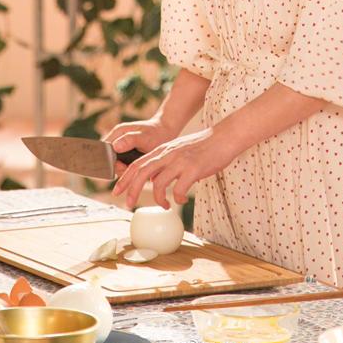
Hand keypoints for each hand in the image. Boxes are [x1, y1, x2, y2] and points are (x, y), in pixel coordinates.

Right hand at [103, 118, 179, 177]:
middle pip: (108, 160)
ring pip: (115, 165)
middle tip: (133, 169)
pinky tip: (139, 169)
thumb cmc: (156, 132)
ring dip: (125, 170)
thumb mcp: (144, 136)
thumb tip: (115, 147)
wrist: (166, 132)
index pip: (104, 150)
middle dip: (119, 168)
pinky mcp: (126, 155)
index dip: (109, 161)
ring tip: (138, 168)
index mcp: (117, 132)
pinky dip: (129, 170)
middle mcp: (116, 140)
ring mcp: (120, 148)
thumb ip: (129, 140)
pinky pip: (122, 166)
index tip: (122, 166)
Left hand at [111, 126, 233, 210]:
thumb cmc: (204, 146)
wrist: (225, 136)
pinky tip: (182, 199)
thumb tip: (154, 179)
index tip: (117, 191)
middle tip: (127, 204)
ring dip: (157, 198)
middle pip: (141, 172)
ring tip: (164, 205)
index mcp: (164, 150)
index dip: (125, 178)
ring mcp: (180, 161)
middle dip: (131, 189)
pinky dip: (177, 198)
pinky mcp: (194, 168)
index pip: (137, 163)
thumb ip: (166, 162)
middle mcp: (169, 154)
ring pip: (158, 183)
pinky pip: (178, 189)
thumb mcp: (179, 150)